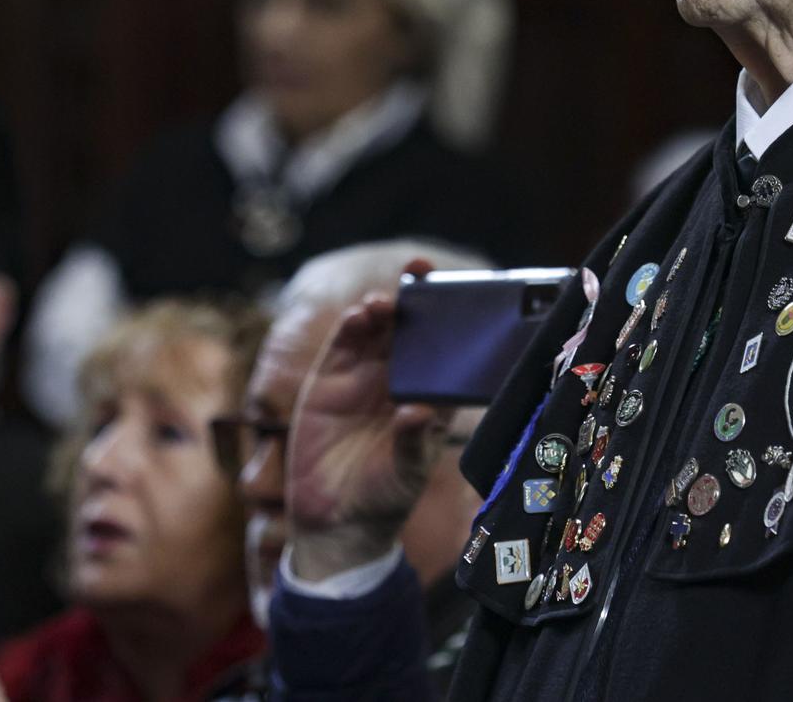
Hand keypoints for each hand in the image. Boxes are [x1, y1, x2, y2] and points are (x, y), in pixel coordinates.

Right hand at [284, 259, 453, 580]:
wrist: (336, 521)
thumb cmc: (385, 496)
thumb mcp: (407, 471)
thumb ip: (414, 441)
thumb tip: (417, 413)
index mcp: (428, 396)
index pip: (445, 350)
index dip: (453, 318)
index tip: (464, 291)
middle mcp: (397, 380)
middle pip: (409, 328)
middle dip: (415, 297)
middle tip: (421, 271)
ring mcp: (363, 378)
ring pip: (376, 330)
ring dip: (382, 309)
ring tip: (386, 303)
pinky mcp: (329, 382)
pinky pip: (342, 346)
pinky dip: (350, 327)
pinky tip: (360, 316)